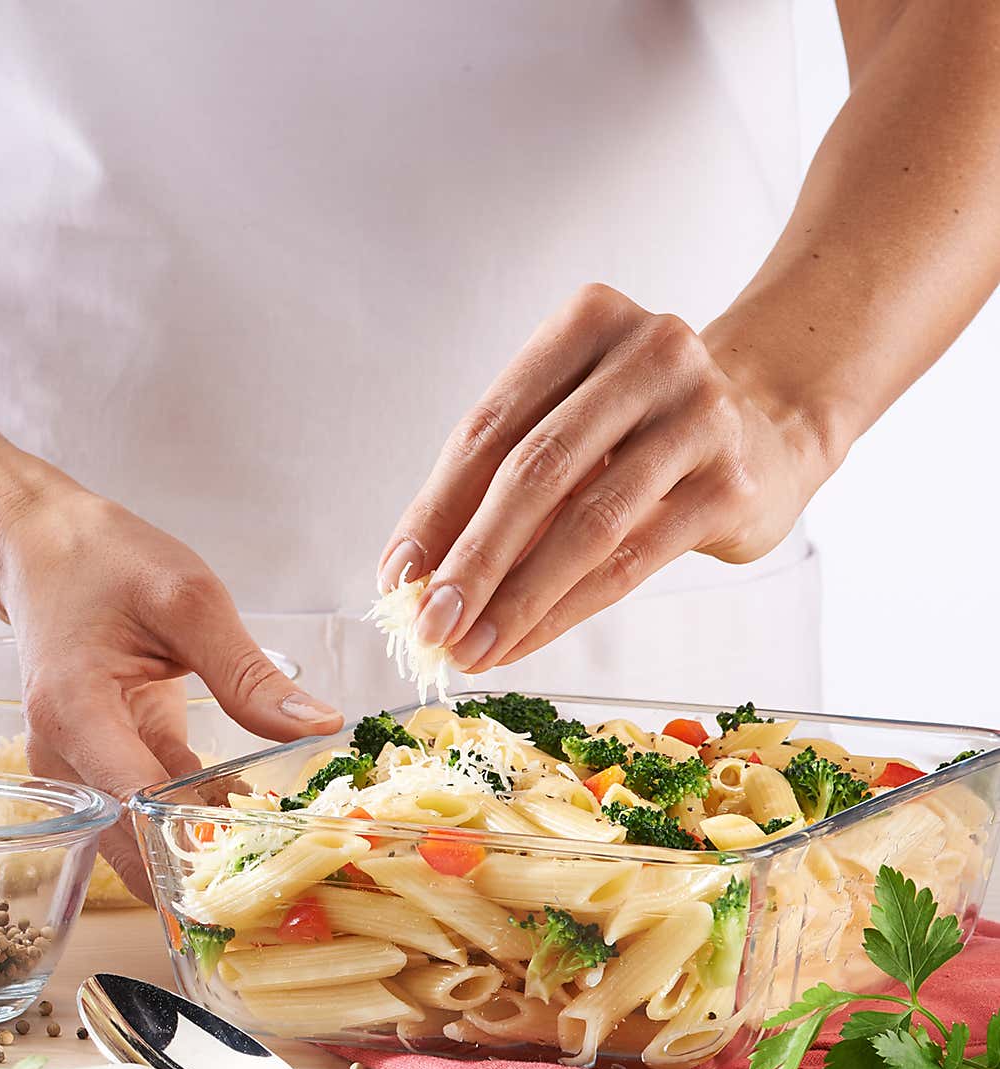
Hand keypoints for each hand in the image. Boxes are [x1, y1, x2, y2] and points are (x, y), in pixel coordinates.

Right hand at [0, 465, 342, 897]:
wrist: (43, 548)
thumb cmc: (106, 562)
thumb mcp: (188, 601)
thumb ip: (247, 673)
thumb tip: (318, 725)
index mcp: (75, 714)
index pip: (137, 808)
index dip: (198, 847)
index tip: (262, 868)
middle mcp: (64, 757)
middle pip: (134, 843)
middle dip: (205, 868)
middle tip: (288, 876)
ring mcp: (77, 768)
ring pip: (142, 838)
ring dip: (204, 849)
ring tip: (279, 852)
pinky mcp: (102, 763)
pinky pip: (151, 808)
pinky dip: (198, 815)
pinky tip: (252, 815)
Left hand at [376, 284, 833, 671]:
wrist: (770, 427)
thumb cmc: (638, 429)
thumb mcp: (568, 427)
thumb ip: (500, 481)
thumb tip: (418, 574)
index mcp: (588, 323)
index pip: (488, 428)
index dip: (433, 509)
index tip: (395, 574)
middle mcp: (649, 354)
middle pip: (534, 473)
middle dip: (471, 560)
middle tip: (427, 622)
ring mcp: (700, 415)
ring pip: (586, 524)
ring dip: (516, 598)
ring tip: (468, 647)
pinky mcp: (730, 483)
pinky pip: (632, 562)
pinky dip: (565, 610)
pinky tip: (522, 642)